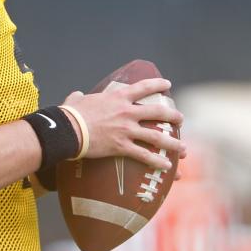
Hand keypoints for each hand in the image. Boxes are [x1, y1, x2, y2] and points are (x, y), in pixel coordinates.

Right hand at [60, 78, 185, 169]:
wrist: (67, 130)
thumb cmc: (70, 114)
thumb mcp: (77, 100)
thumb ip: (80, 97)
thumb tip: (77, 95)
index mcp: (118, 97)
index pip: (143, 87)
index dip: (158, 84)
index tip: (168, 84)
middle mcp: (127, 112)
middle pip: (158, 112)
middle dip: (172, 116)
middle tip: (180, 119)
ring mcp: (126, 130)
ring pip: (156, 136)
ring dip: (172, 143)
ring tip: (183, 148)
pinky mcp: (122, 146)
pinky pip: (144, 155)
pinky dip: (157, 161)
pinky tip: (167, 166)